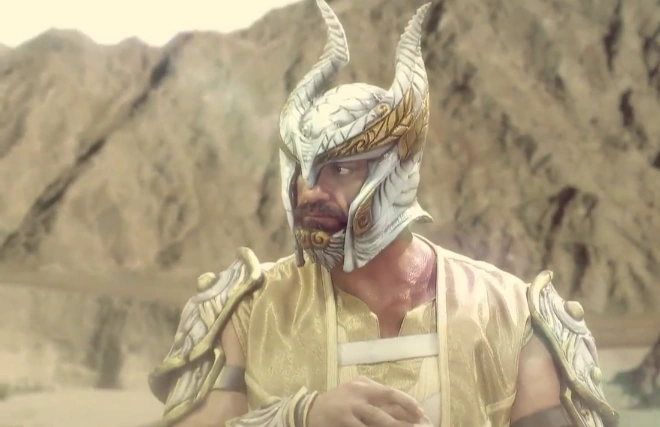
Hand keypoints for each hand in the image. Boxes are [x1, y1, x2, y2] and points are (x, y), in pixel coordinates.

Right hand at [307, 376, 424, 426]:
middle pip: (387, 402)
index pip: (391, 392)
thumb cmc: (339, 402)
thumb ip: (375, 395)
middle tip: (422, 425)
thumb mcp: (356, 391)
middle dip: (406, 415)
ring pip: (378, 419)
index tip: (422, 414)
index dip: (408, 403)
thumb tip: (405, 407)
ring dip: (394, 426)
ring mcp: (350, 408)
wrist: (310, 411)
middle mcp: (358, 393)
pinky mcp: (343, 421)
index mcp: (363, 384)